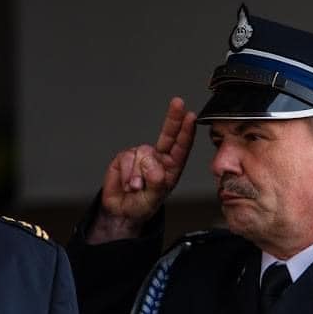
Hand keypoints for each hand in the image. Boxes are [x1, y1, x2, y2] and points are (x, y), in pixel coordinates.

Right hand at [87, 97, 195, 242]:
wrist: (121, 210)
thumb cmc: (142, 205)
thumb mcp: (154, 199)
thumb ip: (156, 184)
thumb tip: (154, 168)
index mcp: (171, 166)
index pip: (181, 146)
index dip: (186, 131)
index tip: (191, 117)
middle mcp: (158, 157)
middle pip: (167, 134)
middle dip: (173, 118)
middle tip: (178, 103)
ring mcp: (142, 156)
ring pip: (142, 155)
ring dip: (137, 175)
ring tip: (136, 188)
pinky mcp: (124, 157)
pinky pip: (126, 159)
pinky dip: (126, 175)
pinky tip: (127, 185)